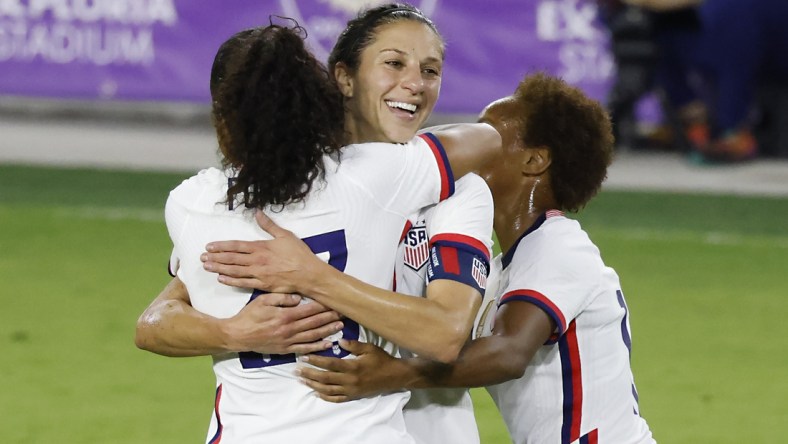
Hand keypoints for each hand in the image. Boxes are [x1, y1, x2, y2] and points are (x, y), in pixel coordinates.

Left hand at [201, 211, 329, 292]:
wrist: (309, 274)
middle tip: (202, 257)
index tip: (209, 246)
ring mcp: (259, 274)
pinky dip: (231, 281)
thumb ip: (269, 225)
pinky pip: (243, 283)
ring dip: (219, 268)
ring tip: (207, 267)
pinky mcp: (263, 285)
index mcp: (261, 247)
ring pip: (234, 270)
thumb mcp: (285, 235)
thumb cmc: (299, 254)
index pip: (236, 246)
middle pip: (231, 258)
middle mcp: (257, 260)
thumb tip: (257, 213)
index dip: (221, 246)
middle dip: (215, 257)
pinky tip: (221, 279)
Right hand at [223, 293, 343, 354]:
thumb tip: (299, 298)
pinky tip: (327, 344)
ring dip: (327, 331)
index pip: (310, 309)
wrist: (237, 335)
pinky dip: (317, 347)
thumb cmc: (249, 316)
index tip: (334, 301)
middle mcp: (289, 329)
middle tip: (344, 312)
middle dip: (330, 317)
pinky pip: (304, 349)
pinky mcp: (285, 350)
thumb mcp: (263, 300)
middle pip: (314, 322)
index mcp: (285, 316)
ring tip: (340, 326)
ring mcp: (288, 341)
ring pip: (313, 336)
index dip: (323, 305)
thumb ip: (281, 298)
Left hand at [295, 339, 407, 402]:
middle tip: (296, 370)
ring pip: (328, 390)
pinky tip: (317, 392)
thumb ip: (353, 345)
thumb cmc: (381, 360)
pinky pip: (337, 398)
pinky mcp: (353, 396)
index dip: (316, 360)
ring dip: (313, 385)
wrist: (394, 376)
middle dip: (309, 374)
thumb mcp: (369, 348)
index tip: (304, 357)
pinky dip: (325, 397)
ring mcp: (351, 390)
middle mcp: (350, 380)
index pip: (330, 364)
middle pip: (325, 378)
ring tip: (302, 380)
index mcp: (353, 367)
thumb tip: (338, 342)